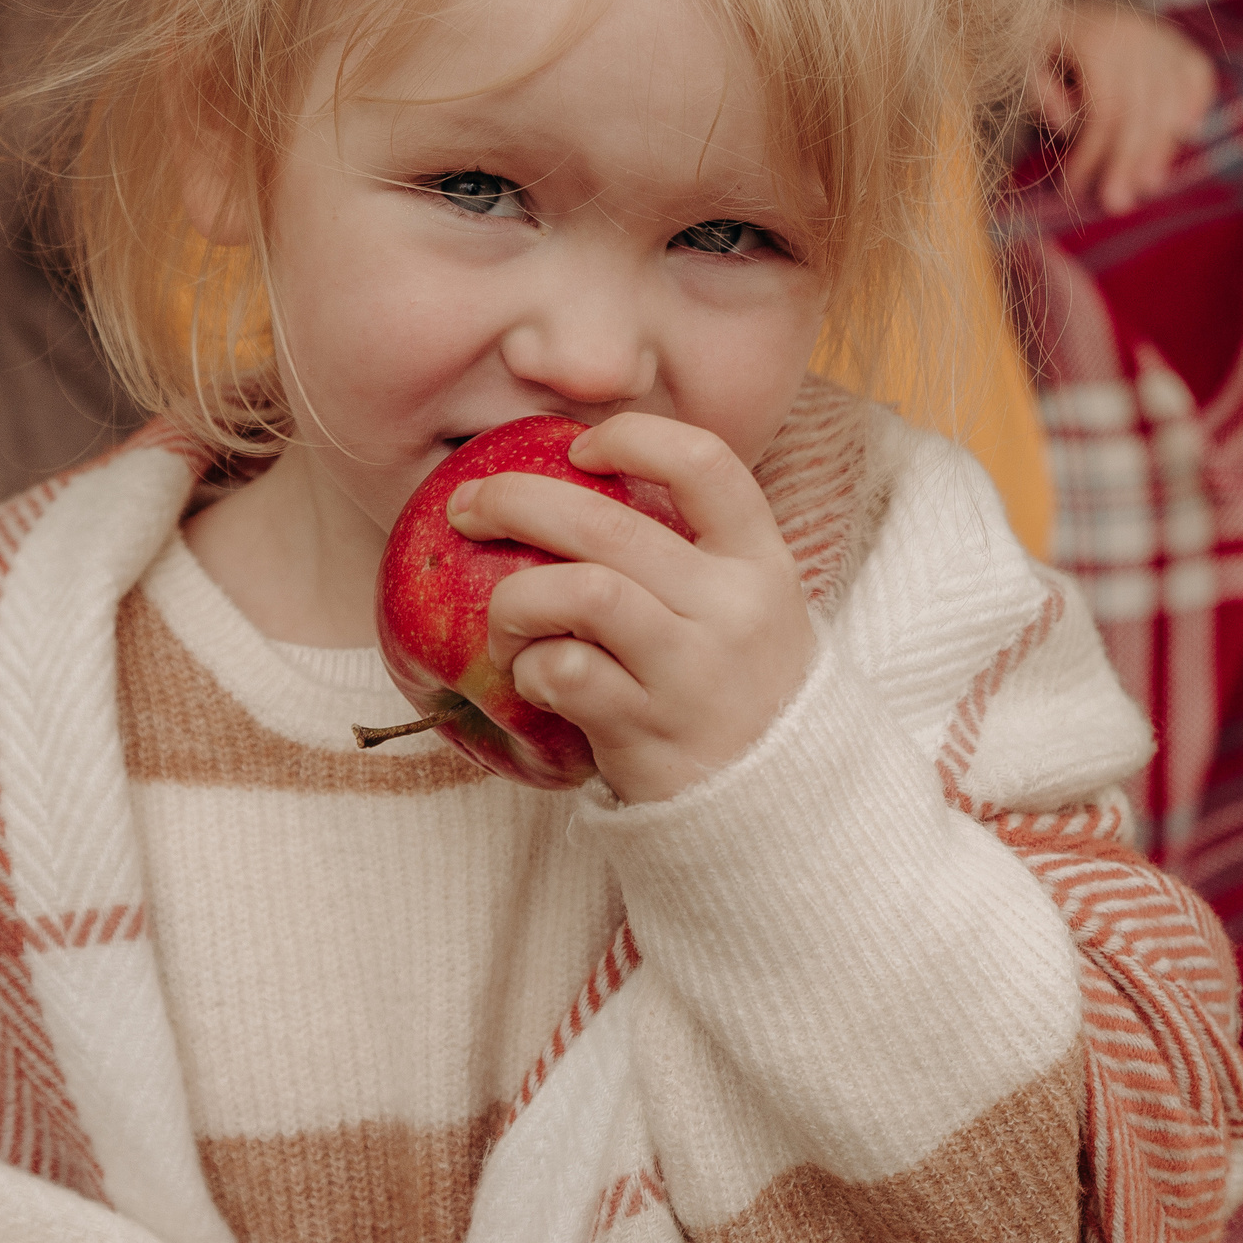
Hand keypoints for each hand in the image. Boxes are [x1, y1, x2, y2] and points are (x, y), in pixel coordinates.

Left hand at [444, 414, 814, 803]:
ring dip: (516, 598)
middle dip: (516, 500)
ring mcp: (693, 673)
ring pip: (580, 593)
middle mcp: (733, 609)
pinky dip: (530, 668)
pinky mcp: (650, 732)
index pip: (704, 462)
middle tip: (466, 507)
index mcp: (759, 560)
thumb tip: (570, 474)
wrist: (776, 804)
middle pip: (608, 525)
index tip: (577, 449)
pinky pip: (565, 674)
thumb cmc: (731, 683)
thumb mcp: (740, 605)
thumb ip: (683, 549)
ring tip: (502, 620)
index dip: (632, 437)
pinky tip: (533, 677)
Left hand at [1032, 0, 1216, 214]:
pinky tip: (1186, 135)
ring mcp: (1161, 36)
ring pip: (1171, 101)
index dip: (1091, 154)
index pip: (1104, 109)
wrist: (1066, 8)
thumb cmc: (1039, 45)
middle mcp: (1135, 33)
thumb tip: (1067, 122)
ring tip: (1147, 187)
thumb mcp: (1021, 61)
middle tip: (1116, 205)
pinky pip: (1198, 75)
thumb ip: (1038, 91)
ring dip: (1161, 150)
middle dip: (1127, 163)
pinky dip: (1196, 104)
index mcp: (1095, 37)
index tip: (1073, 190)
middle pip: (1141, 110)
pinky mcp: (1178, 42)